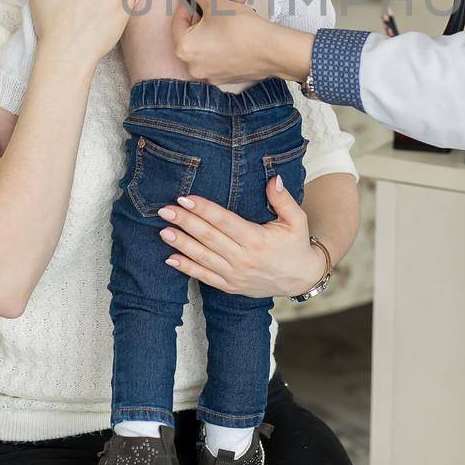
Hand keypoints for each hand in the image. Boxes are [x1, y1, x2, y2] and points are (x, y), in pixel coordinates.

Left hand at [157, 179, 324, 297]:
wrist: (301, 278)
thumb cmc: (297, 245)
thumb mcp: (297, 220)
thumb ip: (283, 200)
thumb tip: (273, 179)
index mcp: (257, 239)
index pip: (224, 221)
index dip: (204, 209)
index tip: (185, 199)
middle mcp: (243, 258)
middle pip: (209, 238)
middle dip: (186, 223)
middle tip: (165, 211)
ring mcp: (235, 274)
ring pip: (203, 258)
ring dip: (182, 244)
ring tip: (164, 231)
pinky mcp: (231, 285)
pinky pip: (205, 277)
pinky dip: (187, 269)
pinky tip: (171, 259)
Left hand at [170, 0, 299, 86]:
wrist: (273, 50)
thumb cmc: (243, 30)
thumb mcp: (217, 3)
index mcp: (184, 49)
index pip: (178, 21)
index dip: (188, 3)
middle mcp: (193, 65)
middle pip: (196, 31)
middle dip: (210, 11)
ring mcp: (211, 73)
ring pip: (210, 40)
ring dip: (221, 21)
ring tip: (237, 6)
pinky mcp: (226, 76)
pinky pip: (221, 52)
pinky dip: (227, 38)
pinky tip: (239, 25)